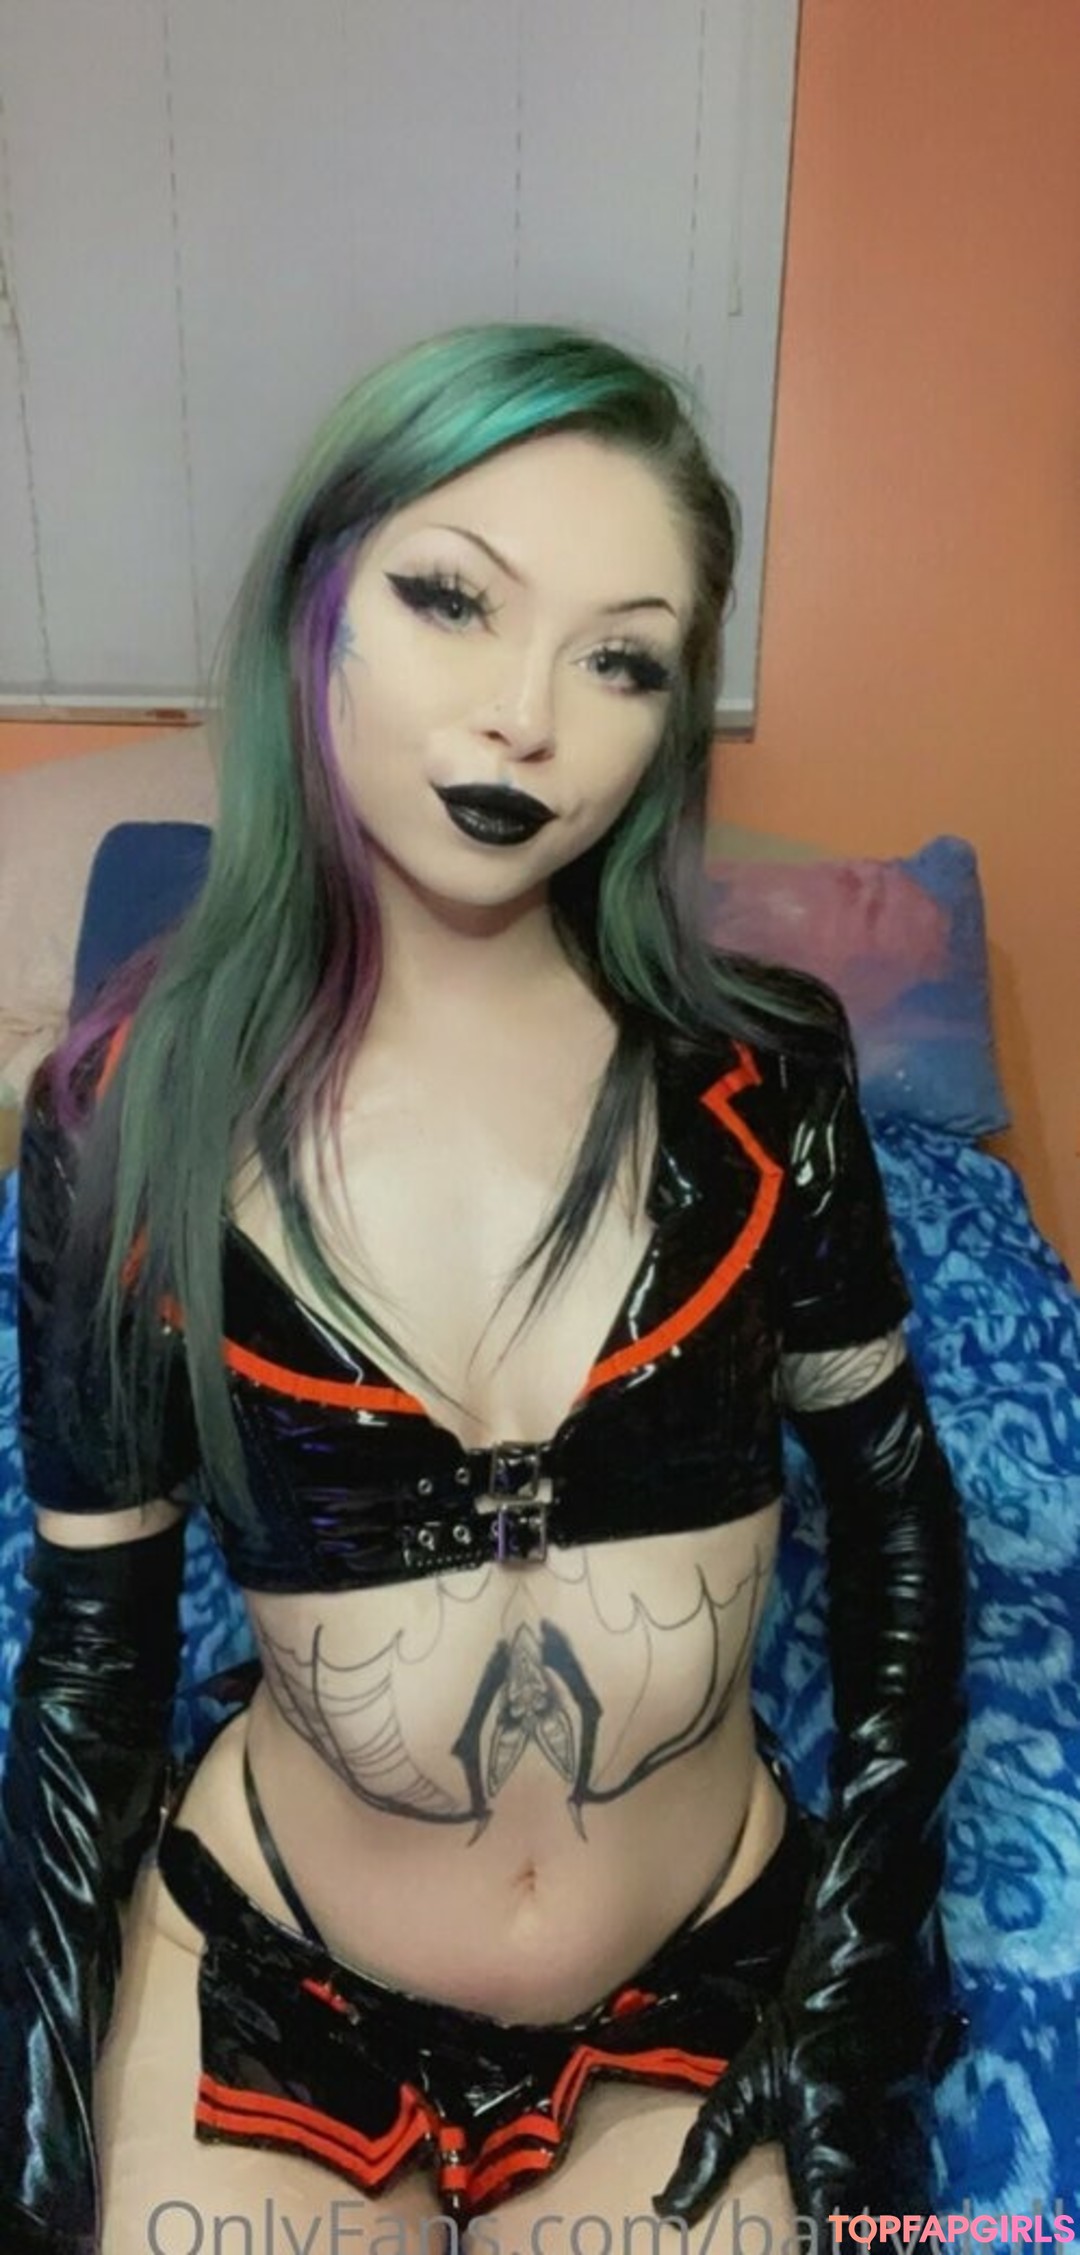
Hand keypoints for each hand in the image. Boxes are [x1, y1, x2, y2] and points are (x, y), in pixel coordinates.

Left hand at [652, 1924, 961, 2229]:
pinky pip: (920, 2207)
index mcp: (828, 2156)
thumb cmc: (795, 2041)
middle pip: (875, 2239)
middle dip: (857, 2247)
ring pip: (905, 2225)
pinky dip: (908, 2229)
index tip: (814, 2252)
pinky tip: (895, 2239)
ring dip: (885, 2240)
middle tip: (833, 2247)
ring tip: (864, 2248)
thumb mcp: (743, 2090)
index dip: (823, 2249)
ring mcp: (906, 2160)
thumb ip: (708, 2154)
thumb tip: (666, 2212)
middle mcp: (875, 2167)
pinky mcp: (922, 2152)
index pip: (829, 2233)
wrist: (860, 1987)